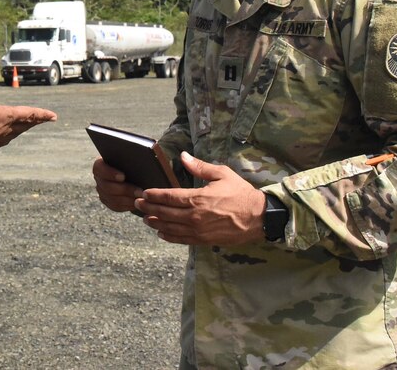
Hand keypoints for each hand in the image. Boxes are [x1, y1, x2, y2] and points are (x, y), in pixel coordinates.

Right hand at [0, 91, 56, 154]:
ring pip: (16, 131)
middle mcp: (8, 128)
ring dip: (23, 126)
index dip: (42, 113)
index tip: (54, 116)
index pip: (30, 113)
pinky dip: (8, 132)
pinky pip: (4, 137)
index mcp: (8, 115)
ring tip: (28, 123)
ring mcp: (0, 139)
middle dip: (37, 120)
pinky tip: (5, 132)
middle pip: (27, 123)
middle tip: (47, 118)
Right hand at [92, 158, 143, 212]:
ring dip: (128, 199)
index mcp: (101, 164)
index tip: (123, 176)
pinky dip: (127, 205)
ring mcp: (102, 191)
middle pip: (106, 186)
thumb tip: (143, 154)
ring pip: (112, 198)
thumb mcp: (134, 154)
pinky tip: (139, 203)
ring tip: (142, 197)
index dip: (110, 173)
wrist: (133, 171)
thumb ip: (134, 154)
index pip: (99, 168)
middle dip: (124, 189)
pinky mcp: (108, 202)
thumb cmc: (134, 160)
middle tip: (139, 191)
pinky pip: (116, 206)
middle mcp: (99, 178)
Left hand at [134, 152, 266, 245]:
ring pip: (170, 228)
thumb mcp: (222, 174)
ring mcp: (199, 230)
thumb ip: (200, 167)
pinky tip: (162, 233)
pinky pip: (182, 239)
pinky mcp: (204, 240)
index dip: (154, 195)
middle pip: (165, 213)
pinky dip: (169, 236)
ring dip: (156, 223)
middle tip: (137, 204)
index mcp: (198, 198)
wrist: (259, 217)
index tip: (143, 192)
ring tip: (145, 219)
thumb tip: (183, 156)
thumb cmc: (241, 193)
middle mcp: (195, 216)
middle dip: (149, 208)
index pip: (168, 197)